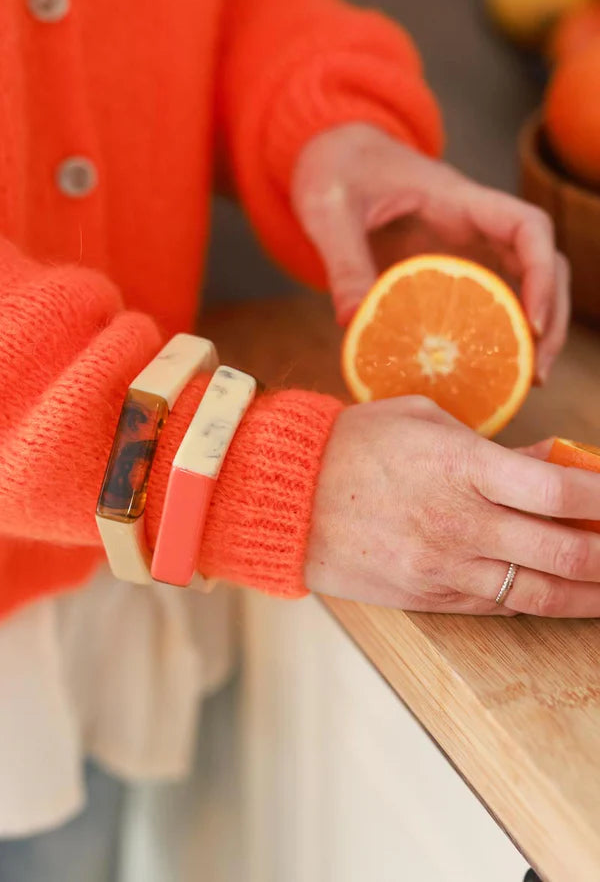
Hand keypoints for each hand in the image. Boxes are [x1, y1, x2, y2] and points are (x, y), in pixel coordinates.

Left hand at [292, 123, 569, 382]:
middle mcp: (474, 225)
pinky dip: (492, 337)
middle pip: (542, 265)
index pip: (526, 226)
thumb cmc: (336, 170)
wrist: (334, 159)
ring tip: (523, 385)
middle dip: (551, 318)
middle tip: (535, 376)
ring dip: (532, 335)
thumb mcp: (329, 211)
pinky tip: (482, 375)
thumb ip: (342, 261)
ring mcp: (465, 248)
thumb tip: (352, 322)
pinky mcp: (447, 271)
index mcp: (456, 200)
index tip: (531, 323)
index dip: (541, 273)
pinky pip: (484, 303)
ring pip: (523, 287)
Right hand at [306, 397, 599, 615]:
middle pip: (565, 551)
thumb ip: (495, 445)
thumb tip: (552, 463)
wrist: (284, 495)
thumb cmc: (352, 444)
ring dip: (589, 593)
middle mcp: (461, 522)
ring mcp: (444, 566)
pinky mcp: (428, 596)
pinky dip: (536, 601)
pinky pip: (498, 605)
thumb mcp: (425, 420)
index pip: (561, 491)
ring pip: (540, 592)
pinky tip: (560, 595)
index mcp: (462, 466)